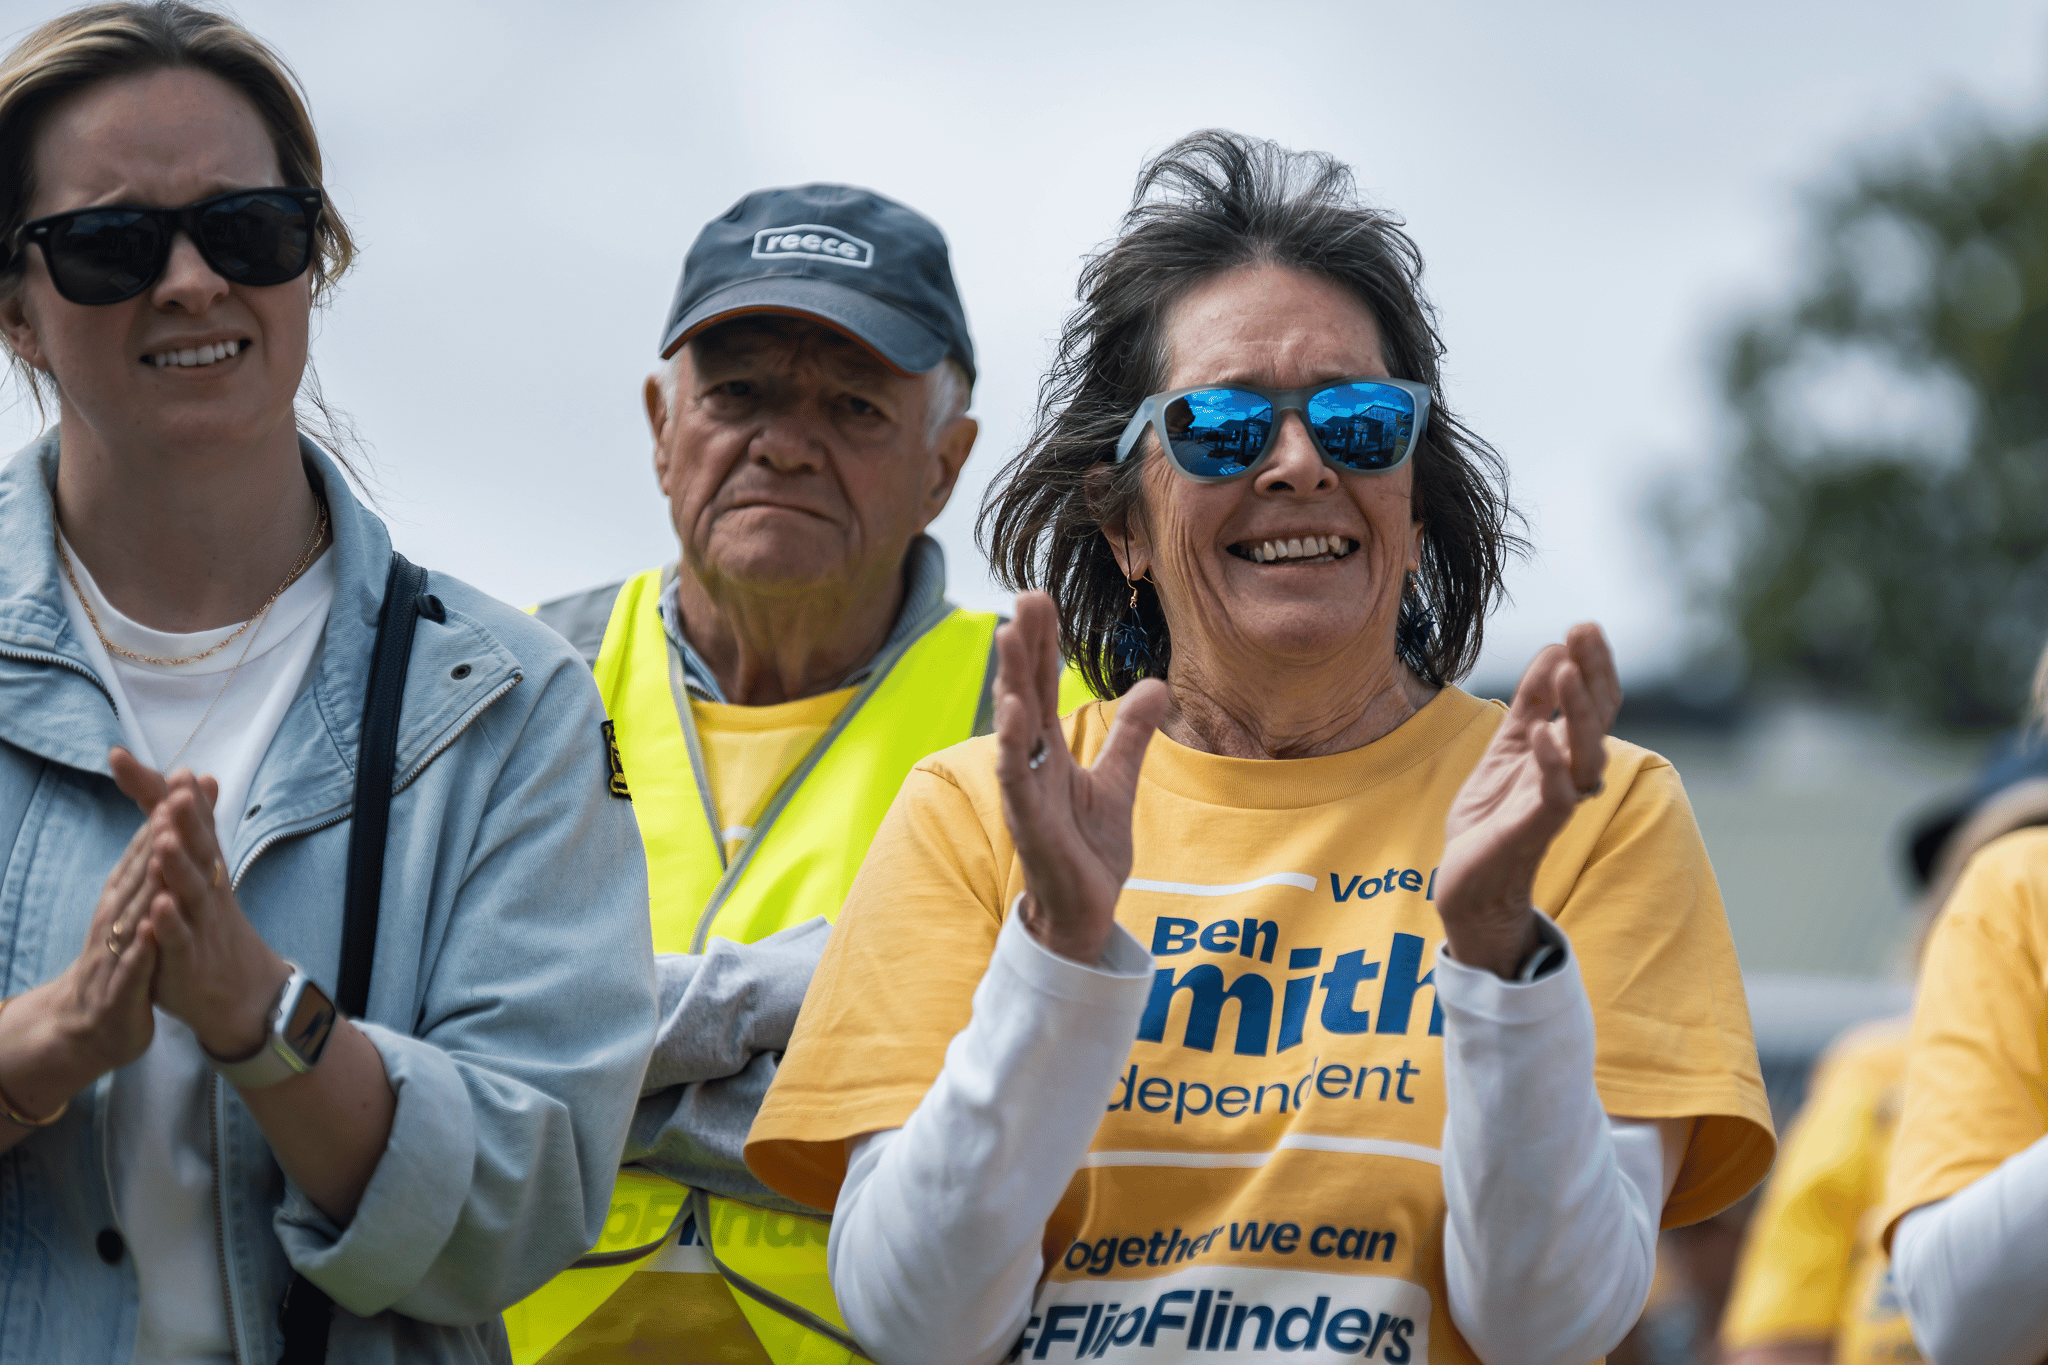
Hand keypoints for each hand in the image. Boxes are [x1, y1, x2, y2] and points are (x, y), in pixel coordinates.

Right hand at [0, 817, 160, 1130]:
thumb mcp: (139, 908)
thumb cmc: (121, 958)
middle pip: (138, 873)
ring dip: (150, 882)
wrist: (88, 1025)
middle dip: (156, 836)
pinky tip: (155, 927)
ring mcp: (117, 954)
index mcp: (123, 899)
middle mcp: (116, 919)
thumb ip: (152, 864)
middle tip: (175, 798)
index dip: (162, 817)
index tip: (182, 779)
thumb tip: (166, 815)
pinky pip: (134, 966)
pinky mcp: (122, 991)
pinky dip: (144, 946)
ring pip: (134, 914)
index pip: (144, 852)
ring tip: (164, 848)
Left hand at [113, 751, 287, 1059]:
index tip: (145, 762)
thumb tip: (197, 773)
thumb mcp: (198, 871)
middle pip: (199, 849)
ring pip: (190, 892)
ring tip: (164, 841)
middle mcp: (206, 888)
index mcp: (205, 865)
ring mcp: (200, 923)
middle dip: (189, 819)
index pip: (190, 822)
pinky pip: (180, 940)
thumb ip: (188, 824)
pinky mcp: (190, 959)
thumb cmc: (210, 924)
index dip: (168, 794)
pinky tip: (161, 908)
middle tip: (178, 789)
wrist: (241, 990)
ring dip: (179, 866)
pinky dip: (171, 925)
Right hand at [995, 592, 1167, 964]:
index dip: (1042, 644)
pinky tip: (1014, 711)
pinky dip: (1014, 744)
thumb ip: (1132, 733)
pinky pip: (1018, 777)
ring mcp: (1026, 790)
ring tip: (1010, 635)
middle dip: (1024, 646)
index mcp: (1051, 750)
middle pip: (1026, 692)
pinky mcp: (1028, 821)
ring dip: (1011, 680)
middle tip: (1026, 596)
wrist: (1084, 912)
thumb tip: (1157, 684)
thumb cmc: (1088, 849)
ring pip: (1015, 726)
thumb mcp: (1119, 780)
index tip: (1039, 597)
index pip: (1043, 685)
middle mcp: (1032, 762)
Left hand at [1435, 624, 1621, 977]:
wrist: (1471, 880)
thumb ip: (1531, 702)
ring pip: (1585, 754)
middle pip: (1598, 719)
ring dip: (1578, 710)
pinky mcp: (1535, 829)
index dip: (1592, 664)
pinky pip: (1555, 796)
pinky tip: (1542, 733)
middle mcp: (1571, 774)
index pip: (1593, 701)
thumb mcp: (1508, 745)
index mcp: (1565, 751)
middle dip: (1593, 674)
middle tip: (1586, 630)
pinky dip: (1551, 764)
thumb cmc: (1494, 814)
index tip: (1584, 625)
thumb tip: (1554, 649)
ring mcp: (1556, 802)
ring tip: (1568, 669)